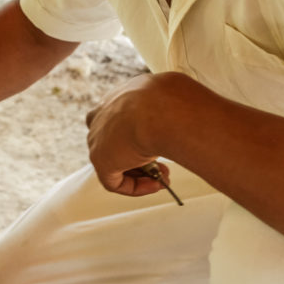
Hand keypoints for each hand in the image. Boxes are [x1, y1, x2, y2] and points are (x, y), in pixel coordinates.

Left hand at [85, 73, 179, 196]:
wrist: (163, 109)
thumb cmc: (172, 101)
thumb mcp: (172, 102)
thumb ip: (169, 112)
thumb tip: (185, 119)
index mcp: (119, 96)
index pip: (122, 119)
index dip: (142, 137)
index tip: (162, 142)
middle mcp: (103, 114)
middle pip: (117, 143)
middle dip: (143, 158)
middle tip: (165, 167)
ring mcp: (98, 137)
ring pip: (116, 163)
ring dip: (142, 175)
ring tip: (165, 179)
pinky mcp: (100, 159)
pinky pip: (115, 182)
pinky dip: (136, 187)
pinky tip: (156, 184)